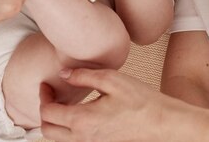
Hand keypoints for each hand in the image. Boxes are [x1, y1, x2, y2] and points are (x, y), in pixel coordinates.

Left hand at [40, 68, 179, 141]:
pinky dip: (68, 130)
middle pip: (47, 131)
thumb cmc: (143, 102)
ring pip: (59, 139)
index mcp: (83, 121)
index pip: (48, 112)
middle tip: (51, 94)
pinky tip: (78, 115)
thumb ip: (82, 75)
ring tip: (62, 104)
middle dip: (45, 111)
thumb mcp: (111, 80)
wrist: (165, 124)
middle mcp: (84, 138)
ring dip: (55, 122)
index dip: (43, 95)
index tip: (47, 84)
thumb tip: (64, 74)